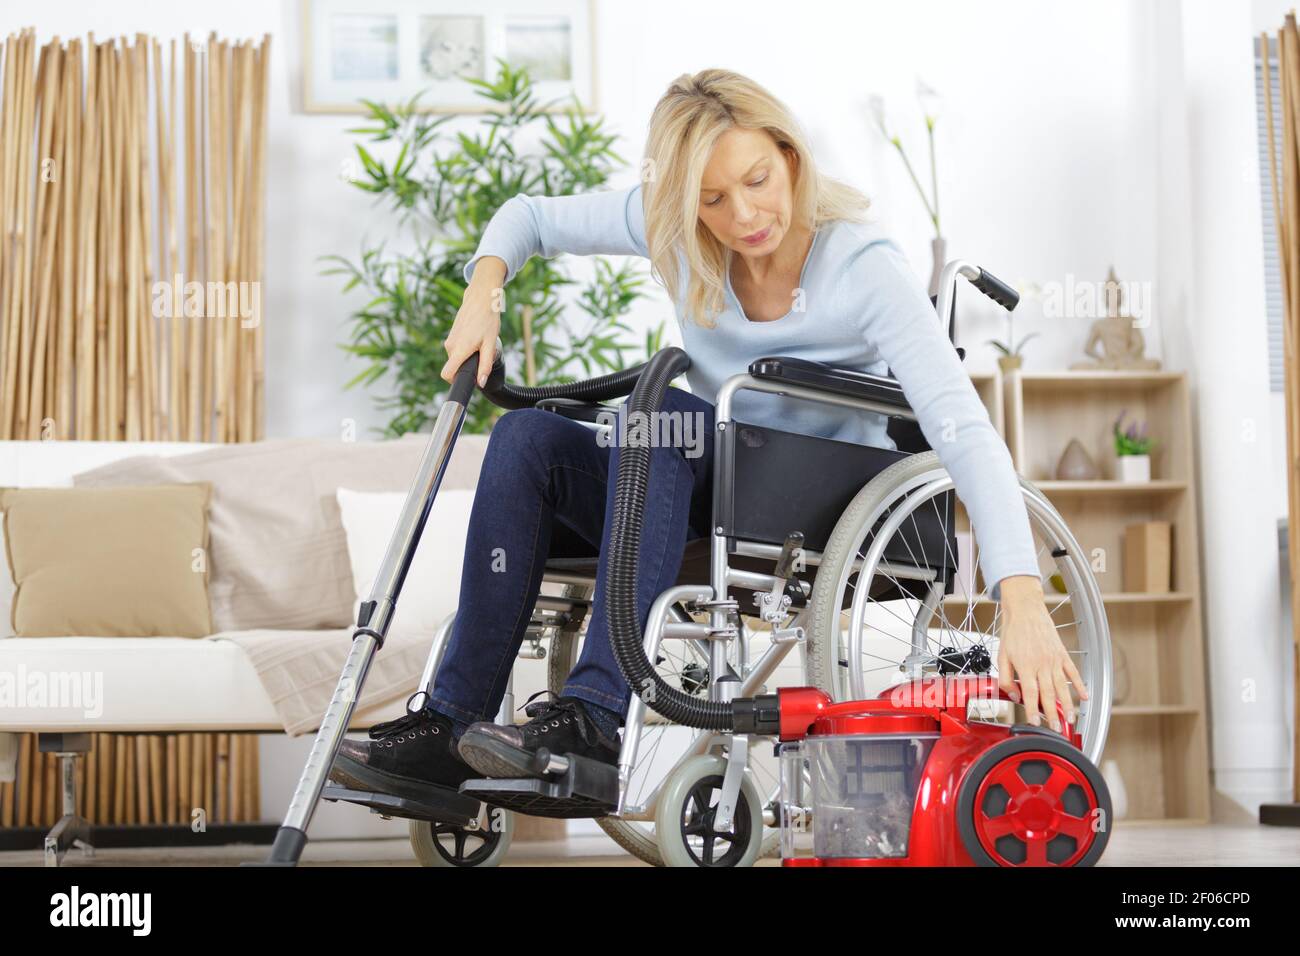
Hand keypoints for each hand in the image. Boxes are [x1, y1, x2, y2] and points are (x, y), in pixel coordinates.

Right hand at [440, 256, 505, 387]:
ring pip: (456, 358)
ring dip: (467, 356)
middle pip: (454, 367)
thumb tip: (480, 383)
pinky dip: (466, 349)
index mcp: (459, 349)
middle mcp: (450, 346)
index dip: (455, 381)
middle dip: (467, 366)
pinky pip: (457, 349)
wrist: (481, 298)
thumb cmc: (487, 319)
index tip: (466, 380)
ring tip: (481, 343)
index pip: (447, 374)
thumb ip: (485, 365)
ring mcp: (450, 340)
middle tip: (482, 355)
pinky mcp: (452, 335)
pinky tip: (476, 338)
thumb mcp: (490, 344)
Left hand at [994, 575, 1089, 732]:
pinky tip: (1085, 697)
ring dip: (1068, 705)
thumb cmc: (1012, 632)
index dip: (1033, 711)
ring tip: (1072, 720)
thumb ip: (1005, 679)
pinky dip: (1080, 685)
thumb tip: (1014, 697)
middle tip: (1058, 730)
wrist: (1026, 609)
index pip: (1030, 694)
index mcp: (1025, 666)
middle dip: (1054, 715)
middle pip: (1049, 694)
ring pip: (1063, 687)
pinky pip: (1073, 672)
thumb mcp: (1001, 656)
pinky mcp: (1063, 653)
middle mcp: (1042, 664)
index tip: (1036, 724)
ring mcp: (1054, 659)